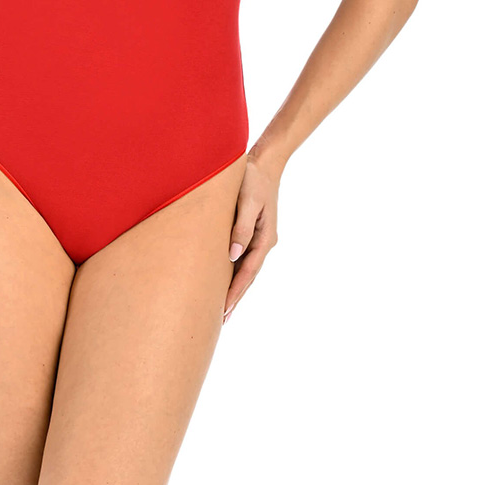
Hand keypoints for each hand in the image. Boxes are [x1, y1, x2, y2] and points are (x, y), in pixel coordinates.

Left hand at [222, 151, 281, 322]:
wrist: (262, 163)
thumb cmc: (252, 180)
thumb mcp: (248, 202)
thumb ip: (241, 228)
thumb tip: (232, 256)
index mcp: (265, 238)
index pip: (248, 272)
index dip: (235, 292)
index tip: (224, 309)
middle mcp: (264, 242)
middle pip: (248, 276)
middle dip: (234, 297)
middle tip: (221, 320)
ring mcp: (258, 239)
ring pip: (245, 270)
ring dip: (234, 289)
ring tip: (222, 310)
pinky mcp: (251, 233)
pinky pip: (242, 259)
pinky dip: (233, 273)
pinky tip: (223, 282)